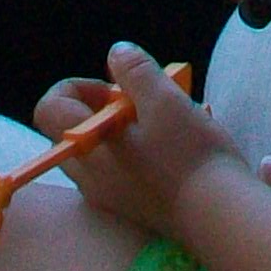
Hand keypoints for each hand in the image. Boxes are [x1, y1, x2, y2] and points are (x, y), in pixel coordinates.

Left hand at [35, 43, 244, 237]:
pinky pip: (116, 170)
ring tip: (163, 121)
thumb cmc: (190, 156)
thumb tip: (117, 53)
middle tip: (141, 102)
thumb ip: (136, 72)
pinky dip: (134, 150)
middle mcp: (89, 177)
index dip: (79, 87)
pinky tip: (171, 146)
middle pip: (72, 128)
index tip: (119, 88)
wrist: (220, 217)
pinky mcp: (130, 207)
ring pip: (97, 149)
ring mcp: (108, 196)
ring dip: (121, 127)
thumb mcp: (165, 100)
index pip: (50, 107)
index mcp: (88, 148)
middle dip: (101, 106)